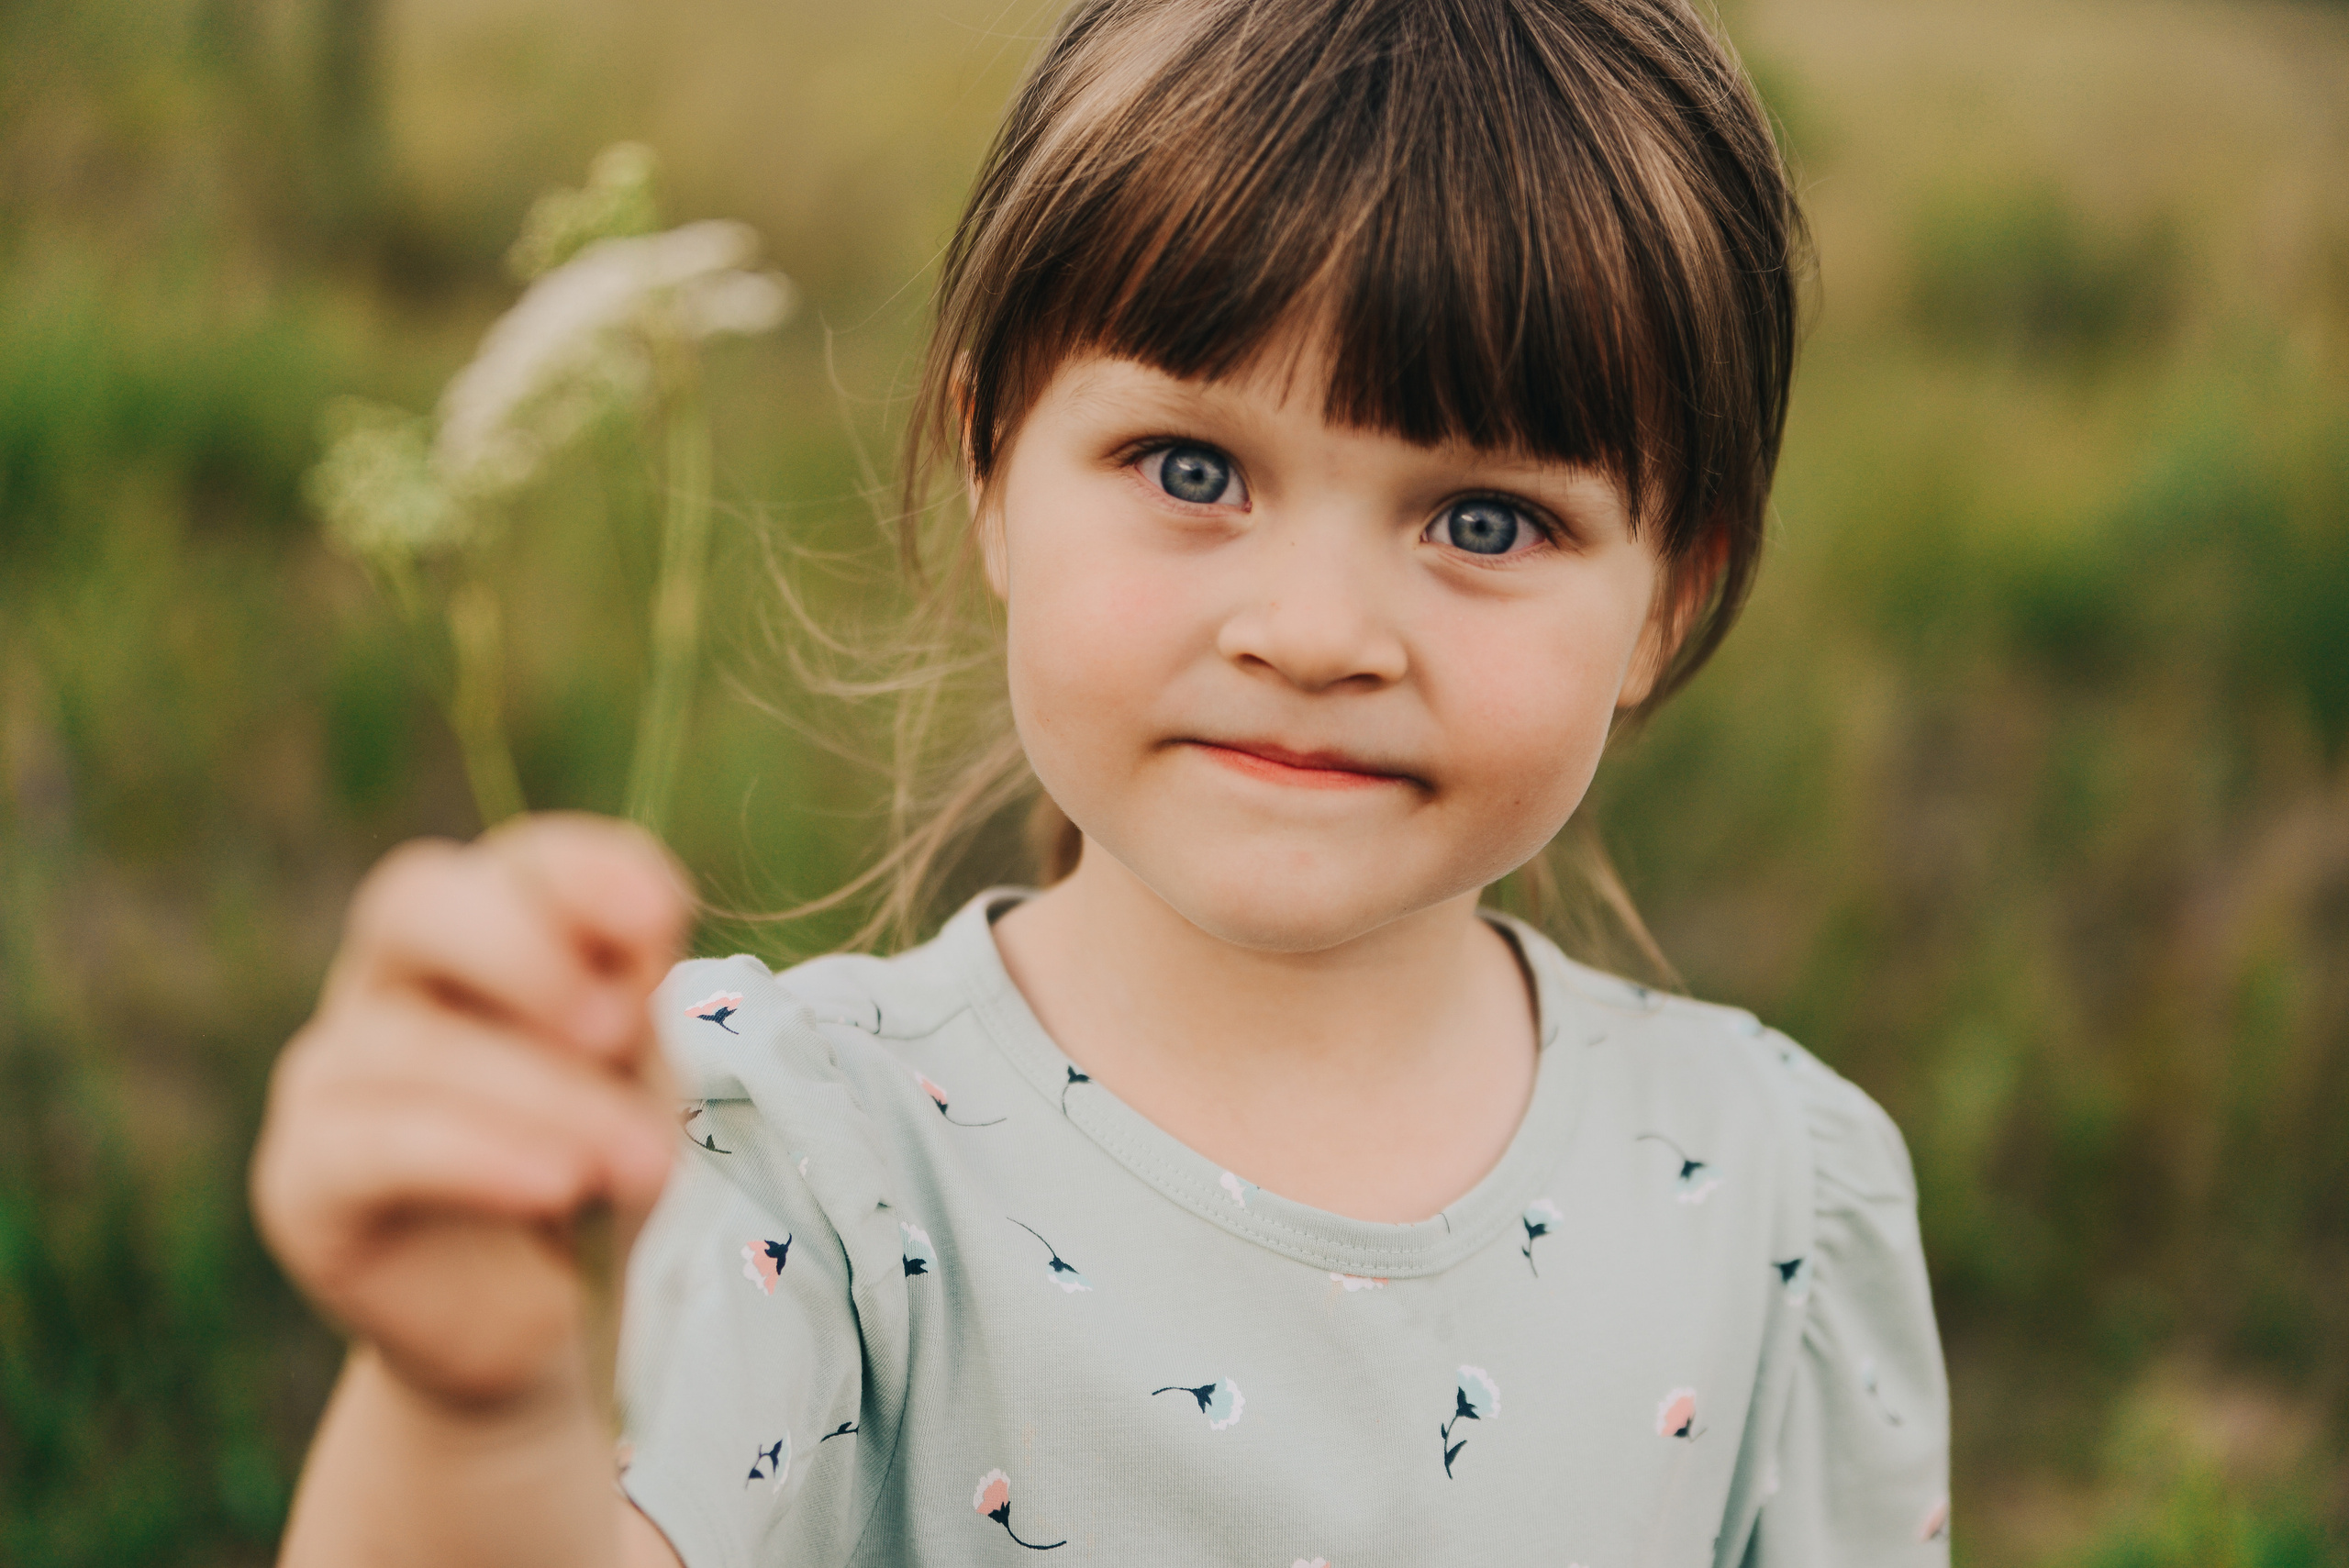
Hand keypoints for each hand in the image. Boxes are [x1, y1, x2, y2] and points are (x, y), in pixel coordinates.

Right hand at [252, 813, 688, 1411]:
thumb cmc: (611, 1173)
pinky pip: (376, 1146)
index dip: (584, 869)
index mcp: (492, 929)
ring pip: (413, 1045)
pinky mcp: (303, 1177)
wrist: (554, 1324)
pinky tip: (556, 1185)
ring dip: (545, 1099)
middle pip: (413, 900)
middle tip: (617, 1026)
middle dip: (519, 949)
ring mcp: (334, 1071)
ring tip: (645, 1161)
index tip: (660, 914)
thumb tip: (646, 935)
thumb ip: (639, 1007)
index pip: (519, 860)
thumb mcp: (647, 1081)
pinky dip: (476, 1158)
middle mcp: (395, 980)